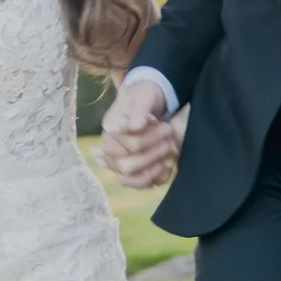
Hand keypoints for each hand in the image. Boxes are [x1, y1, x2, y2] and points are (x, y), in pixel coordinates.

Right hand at [102, 72, 185, 189]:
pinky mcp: (133, 171)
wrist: (151, 100)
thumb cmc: (145, 96)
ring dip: (153, 168)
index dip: (149, 138)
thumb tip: (133, 127)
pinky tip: (166, 164)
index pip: (127, 145)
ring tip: (168, 153)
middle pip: (127, 166)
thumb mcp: (144, 96)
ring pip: (130, 179)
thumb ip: (139, 111)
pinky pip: (140, 184)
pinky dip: (154, 177)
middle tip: (169, 139)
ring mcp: (120, 162)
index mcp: (110, 131)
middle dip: (153, 154)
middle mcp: (111, 150)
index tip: (165, 126)